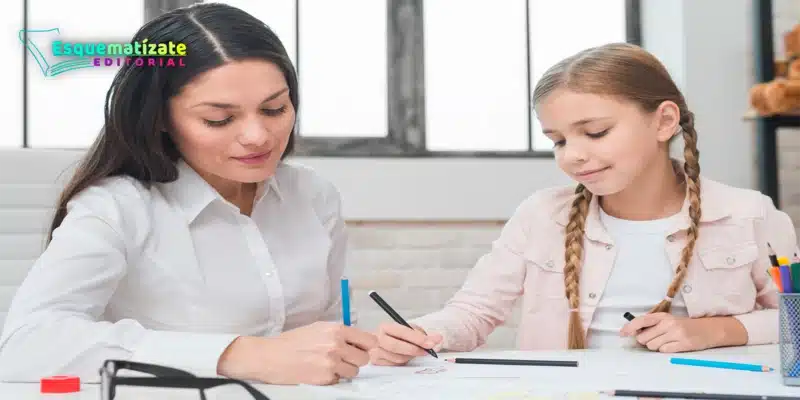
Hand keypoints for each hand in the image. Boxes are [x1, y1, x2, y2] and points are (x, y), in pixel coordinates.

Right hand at [217, 321, 377, 384]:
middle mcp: (336, 345)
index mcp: (336, 330)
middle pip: (364, 358)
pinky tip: (320, 372)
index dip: (367, 346)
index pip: (369, 340)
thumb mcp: (318, 328)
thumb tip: (358, 339)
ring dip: (345, 371)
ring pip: (354, 372)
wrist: (270, 356)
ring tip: (329, 365)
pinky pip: (340, 381)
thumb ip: (339, 333)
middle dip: (355, 360)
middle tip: (343, 359)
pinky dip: (333, 379)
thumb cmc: (292, 342)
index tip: (362, 349)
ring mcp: (331, 363)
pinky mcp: (325, 378)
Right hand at [369, 322, 442, 365]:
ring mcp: (375, 352)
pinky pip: (395, 365)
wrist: (380, 343)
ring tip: (416, 353)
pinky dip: (404, 362)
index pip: (403, 332)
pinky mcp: (376, 363)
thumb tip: (437, 339)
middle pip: (396, 347)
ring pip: (397, 358)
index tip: (431, 343)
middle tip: (427, 351)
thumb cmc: (397, 336)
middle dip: (414, 350)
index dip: (418, 338)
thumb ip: (422, 334)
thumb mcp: (409, 330)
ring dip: (410, 357)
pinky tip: (406, 357)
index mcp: (385, 327)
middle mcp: (377, 338)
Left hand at [619, 312, 733, 352]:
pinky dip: (666, 350)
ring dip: (656, 346)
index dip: (630, 328)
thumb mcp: (667, 321)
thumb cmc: (683, 326)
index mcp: (662, 316)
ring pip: (653, 346)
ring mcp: (676, 333)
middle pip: (644, 338)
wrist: (708, 330)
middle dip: (646, 341)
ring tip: (667, 341)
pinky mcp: (683, 344)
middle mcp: (668, 323)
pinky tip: (673, 345)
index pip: (641, 320)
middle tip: (656, 338)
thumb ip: (651, 325)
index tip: (622, 334)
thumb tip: (634, 333)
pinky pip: (664, 351)